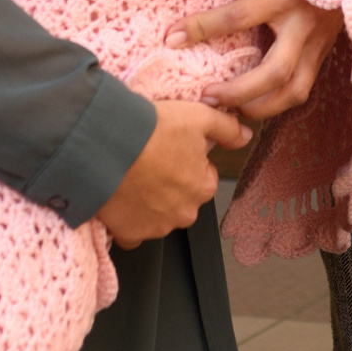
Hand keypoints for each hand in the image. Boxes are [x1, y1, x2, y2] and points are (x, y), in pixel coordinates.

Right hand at [97, 100, 250, 245]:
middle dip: (169, 184)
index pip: (203, 177)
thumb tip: (245, 136)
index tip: (169, 149)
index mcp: (202, 186)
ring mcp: (157, 227)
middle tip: (150, 162)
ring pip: (158, 216)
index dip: (187, 160)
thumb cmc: (150, 131)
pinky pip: (133, 232)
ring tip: (132, 175)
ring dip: (149, 201)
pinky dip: (128, 219)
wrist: (105, 146)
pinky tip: (120, 198)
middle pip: (182, 199)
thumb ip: (227, 128)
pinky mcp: (130, 234)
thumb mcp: (197, 116)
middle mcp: (184, 212)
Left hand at [171, 0, 346, 121]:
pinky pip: (304, 86)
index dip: (202, 28)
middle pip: (273, 71)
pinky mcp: (325, 52)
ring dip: (262, 106)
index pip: (237, 17)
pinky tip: (256, 103)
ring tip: (231, 110)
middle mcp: (303, 24)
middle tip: (206, 96)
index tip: (172, 38)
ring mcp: (318, 42)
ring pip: (294, 90)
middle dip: (238, 91)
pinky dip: (279, 100)